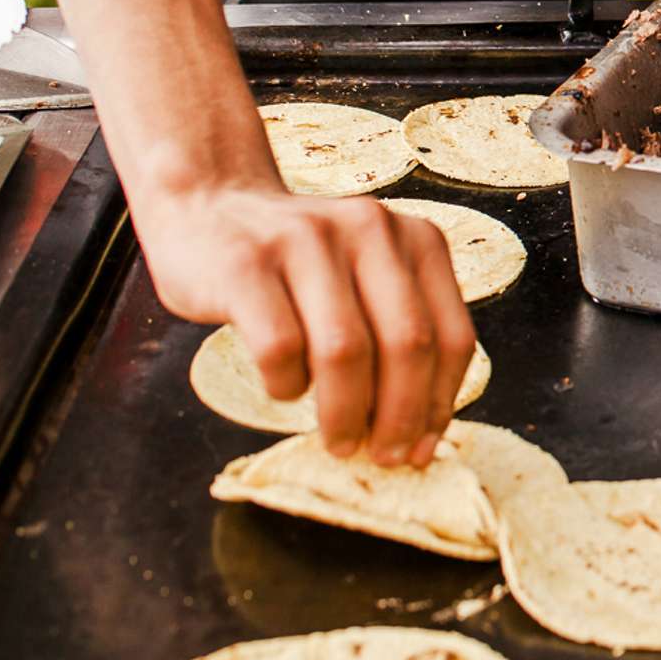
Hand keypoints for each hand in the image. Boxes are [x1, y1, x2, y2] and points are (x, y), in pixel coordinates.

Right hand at [137, 186, 475, 467]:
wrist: (210, 203)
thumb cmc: (297, 264)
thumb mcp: (367, 279)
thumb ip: (398, 332)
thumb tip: (421, 433)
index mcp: (416, 239)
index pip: (450, 336)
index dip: (441, 402)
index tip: (424, 447)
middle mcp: (369, 230)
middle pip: (407, 345)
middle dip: (399, 416)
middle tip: (383, 456)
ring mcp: (306, 241)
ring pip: (345, 351)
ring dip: (346, 413)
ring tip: (339, 441)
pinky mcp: (246, 263)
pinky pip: (280, 347)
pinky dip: (287, 385)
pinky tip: (285, 388)